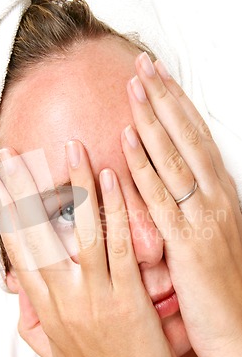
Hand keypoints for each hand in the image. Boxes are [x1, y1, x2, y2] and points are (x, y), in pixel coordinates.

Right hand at [0, 143, 188, 356]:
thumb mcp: (52, 354)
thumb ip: (31, 322)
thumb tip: (17, 295)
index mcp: (43, 309)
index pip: (16, 249)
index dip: (2, 212)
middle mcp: (62, 298)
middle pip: (35, 234)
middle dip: (21, 190)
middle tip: (11, 153)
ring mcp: (95, 297)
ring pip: (79, 230)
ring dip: (74, 185)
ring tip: (69, 146)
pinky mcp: (128, 299)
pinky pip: (119, 245)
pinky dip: (114, 209)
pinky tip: (109, 178)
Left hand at [122, 52, 241, 356]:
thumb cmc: (228, 289)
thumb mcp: (216, 240)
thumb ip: (197, 212)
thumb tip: (177, 188)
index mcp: (224, 197)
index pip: (199, 140)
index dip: (180, 107)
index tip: (160, 79)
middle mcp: (218, 199)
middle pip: (189, 139)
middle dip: (166, 99)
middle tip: (144, 67)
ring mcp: (204, 218)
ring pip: (176, 159)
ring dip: (153, 120)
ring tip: (134, 88)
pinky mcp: (188, 243)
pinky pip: (162, 197)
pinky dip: (144, 166)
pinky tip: (128, 140)